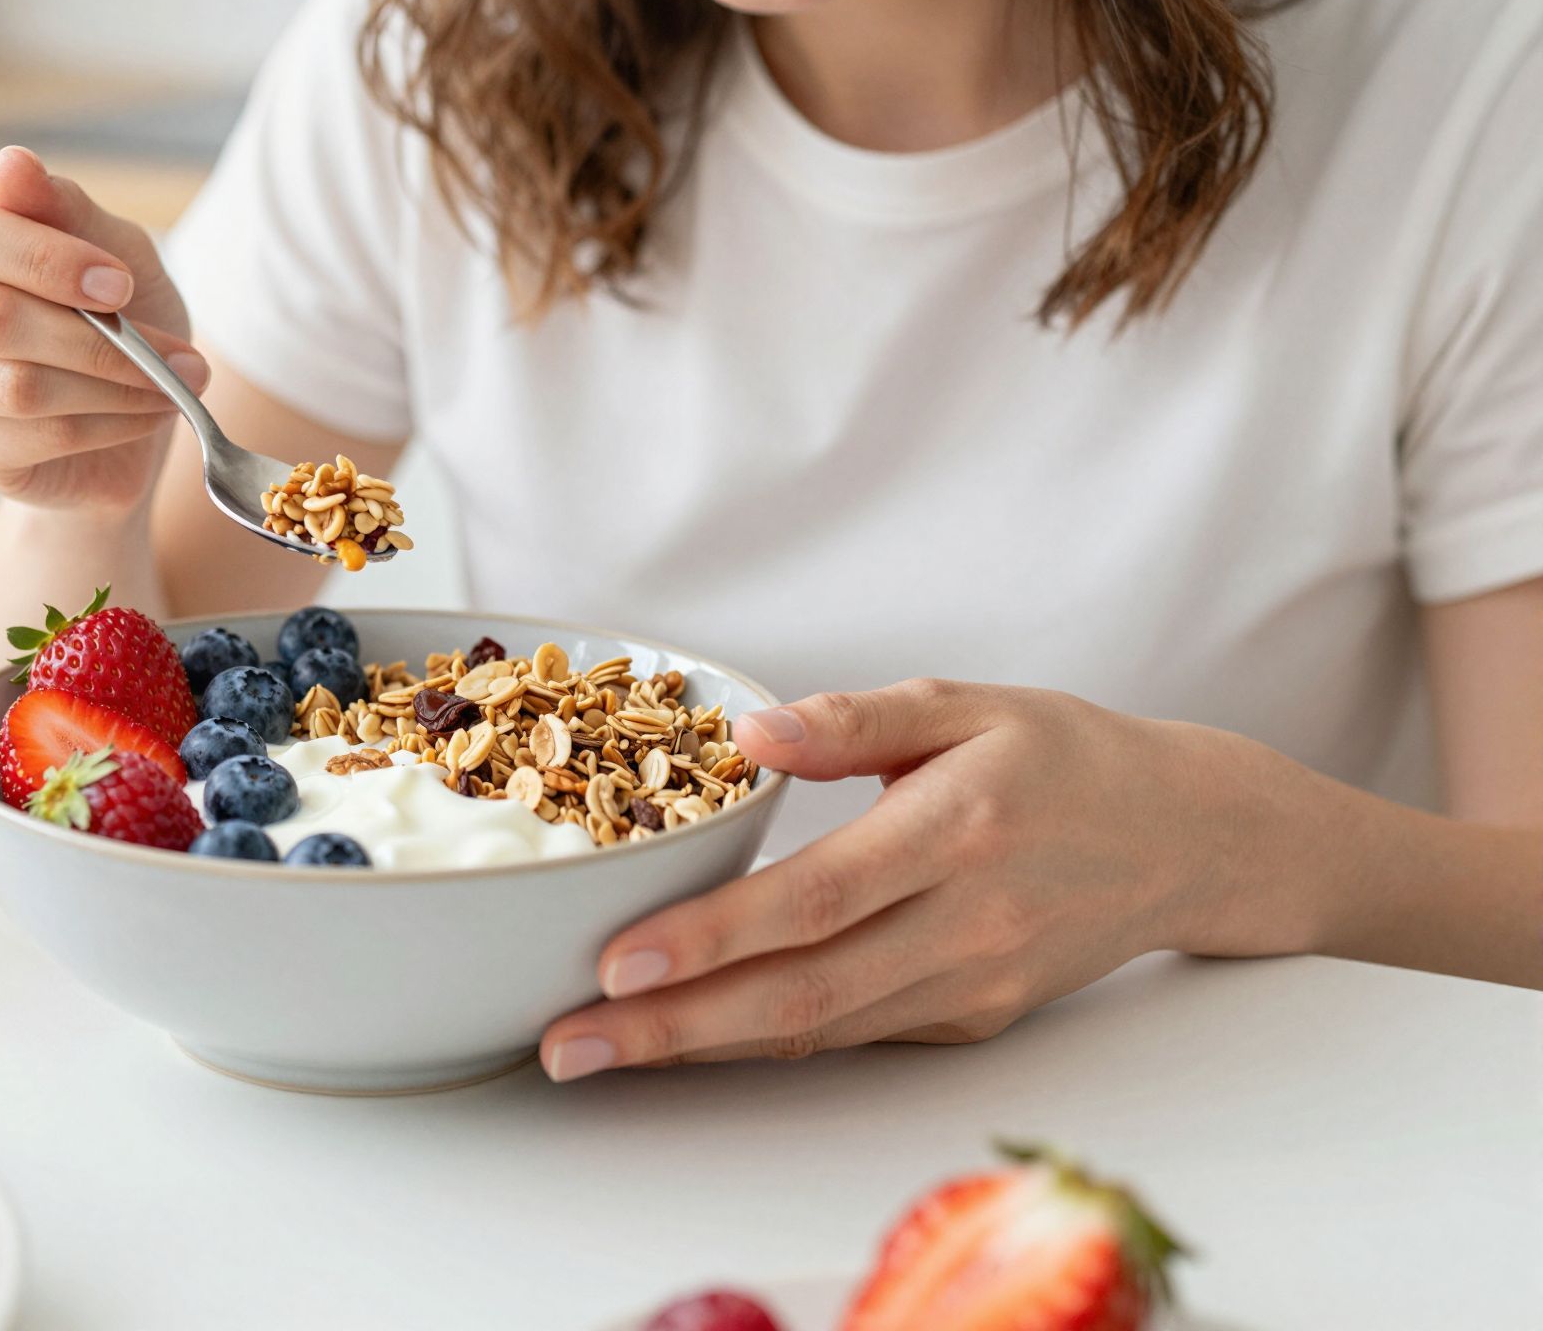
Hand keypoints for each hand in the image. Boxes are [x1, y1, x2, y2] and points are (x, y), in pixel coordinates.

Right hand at [0, 146, 210, 510]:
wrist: (127, 403)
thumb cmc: (110, 309)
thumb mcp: (112, 247)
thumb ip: (65, 207)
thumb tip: (11, 163)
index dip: (45, 260)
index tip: (121, 285)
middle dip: (99, 340)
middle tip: (174, 354)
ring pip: (18, 388)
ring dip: (115, 388)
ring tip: (171, 385)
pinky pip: (37, 438)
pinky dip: (108, 427)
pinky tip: (142, 414)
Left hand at [539, 680, 1305, 1078]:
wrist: (1186, 839)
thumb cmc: (1069, 757)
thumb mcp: (967, 704)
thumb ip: (854, 718)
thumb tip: (751, 733)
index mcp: (957, 831)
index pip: (815, 901)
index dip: (712, 939)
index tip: (617, 962)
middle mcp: (965, 926)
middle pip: (801, 996)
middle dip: (672, 1029)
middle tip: (569, 1042)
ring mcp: (970, 986)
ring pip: (819, 1033)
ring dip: (702, 1050)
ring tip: (602, 1051)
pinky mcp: (971, 1019)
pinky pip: (852, 1036)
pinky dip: (766, 1043)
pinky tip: (693, 1035)